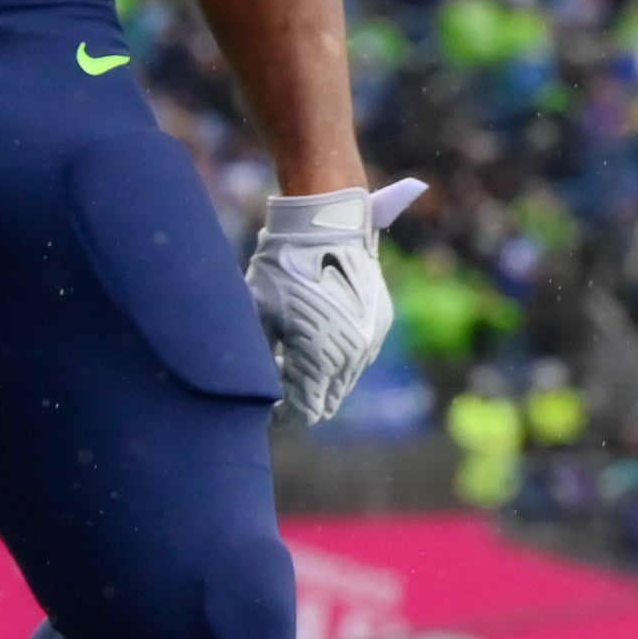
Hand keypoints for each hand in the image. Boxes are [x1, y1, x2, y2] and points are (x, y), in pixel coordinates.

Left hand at [245, 185, 412, 430]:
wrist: (324, 224)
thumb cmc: (280, 270)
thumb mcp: (258, 318)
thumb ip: (260, 361)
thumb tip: (256, 391)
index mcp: (320, 361)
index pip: (304, 412)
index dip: (281, 415)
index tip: (263, 407)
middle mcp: (352, 357)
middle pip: (327, 402)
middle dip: (301, 398)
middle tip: (274, 382)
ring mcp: (371, 340)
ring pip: (345, 380)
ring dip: (320, 378)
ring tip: (291, 355)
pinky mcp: (381, 322)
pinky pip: (359, 355)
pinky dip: (338, 356)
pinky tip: (315, 335)